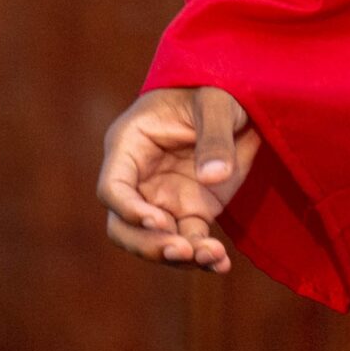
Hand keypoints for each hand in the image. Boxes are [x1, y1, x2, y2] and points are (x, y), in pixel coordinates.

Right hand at [98, 87, 258, 272]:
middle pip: (123, 226)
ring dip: (180, 257)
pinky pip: (189, 242)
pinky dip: (203, 257)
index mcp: (130, 144)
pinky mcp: (190, 210)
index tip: (158, 220)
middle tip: (181, 249)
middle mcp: (140, 177)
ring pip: (156, 242)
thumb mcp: (217, 101)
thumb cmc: (215, 86)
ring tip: (212, 257)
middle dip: (148, 244)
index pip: (112, 187)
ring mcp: (163, 197)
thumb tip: (213, 179)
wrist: (238, 97)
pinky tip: (221, 264)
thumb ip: (214, 136)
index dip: (127, 209)